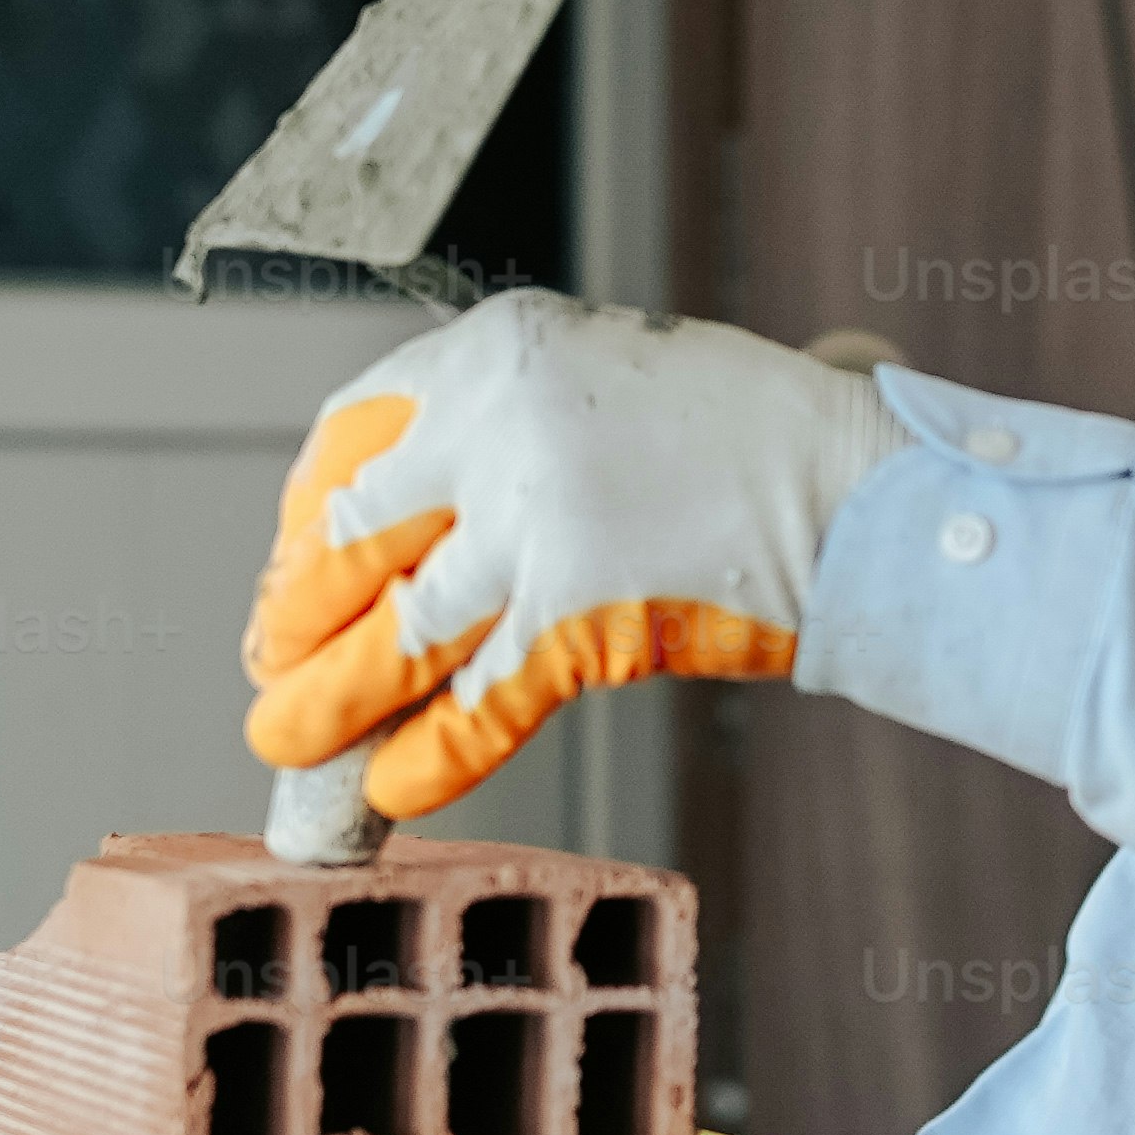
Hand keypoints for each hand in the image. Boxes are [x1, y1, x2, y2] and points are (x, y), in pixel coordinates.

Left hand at [242, 291, 910, 818]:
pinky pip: (476, 700)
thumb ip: (516, 426)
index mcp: (497, 348)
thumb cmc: (756, 441)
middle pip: (351, 533)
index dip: (302, 514)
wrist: (864, 486)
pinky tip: (394, 785)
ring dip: (332, 699)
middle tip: (270, 665)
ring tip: (287, 746)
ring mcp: (536, 517)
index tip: (290, 569)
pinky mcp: (580, 606)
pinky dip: (429, 754)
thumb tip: (420, 530)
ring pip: (397, 629)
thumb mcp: (611, 381)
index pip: (351, 431)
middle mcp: (498, 422)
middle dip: (295, 614)